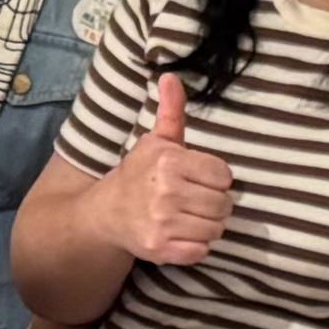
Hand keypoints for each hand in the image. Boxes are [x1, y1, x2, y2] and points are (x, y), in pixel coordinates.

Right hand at [112, 75, 237, 265]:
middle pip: (224, 204)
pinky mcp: (160, 249)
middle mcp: (166, 192)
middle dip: (215, 204)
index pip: (224, 176)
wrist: (105, 213)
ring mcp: (162, 223)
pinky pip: (201, 251)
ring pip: (215, 229)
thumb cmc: (138, 175)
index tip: (199, 179)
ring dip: (207, 226)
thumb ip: (171, 111)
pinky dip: (195, 246)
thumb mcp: (156, 141)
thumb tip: (171, 76)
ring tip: (189, 218)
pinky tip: (181, 235)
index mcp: (169, 162)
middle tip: (196, 201)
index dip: (215, 179)